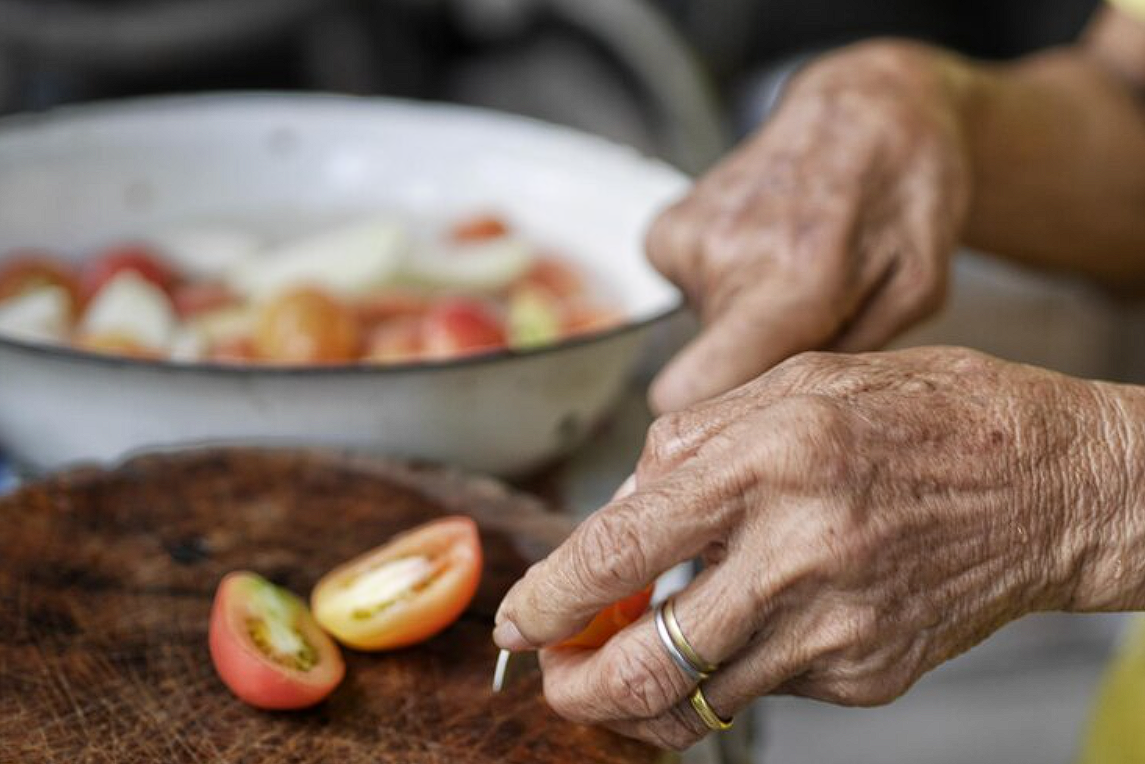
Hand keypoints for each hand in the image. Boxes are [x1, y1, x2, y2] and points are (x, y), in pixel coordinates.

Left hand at [494, 347, 1136, 749]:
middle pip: (648, 664)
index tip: (516, 622)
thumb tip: (627, 500)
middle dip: (579, 689)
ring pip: (701, 698)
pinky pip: (771, 684)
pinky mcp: (870, 674)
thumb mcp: (801, 382)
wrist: (1053, 482)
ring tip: (634, 656)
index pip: (622, 549)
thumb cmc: (930, 414)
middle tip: (558, 678)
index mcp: (770, 460)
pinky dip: (740, 662)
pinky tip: (761, 617)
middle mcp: (800, 552)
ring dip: (646, 692)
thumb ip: (697, 439)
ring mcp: (839, 626)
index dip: (549, 598)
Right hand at [647, 41, 972, 411]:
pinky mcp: (667, 226)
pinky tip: (764, 248)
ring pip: (700, 332)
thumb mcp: (914, 294)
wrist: (870, 110)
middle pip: (706, 371)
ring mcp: (690, 235)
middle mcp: (728, 255)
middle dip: (752, 364)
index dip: (707, 427)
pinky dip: (722, 283)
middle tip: (804, 324)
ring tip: (792, 271)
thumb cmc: (906, 199)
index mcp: (793, 282)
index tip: (740, 433)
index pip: (693, 394)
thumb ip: (844, 363)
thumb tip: (779, 421)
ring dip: (745, 318)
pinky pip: (687, 292)